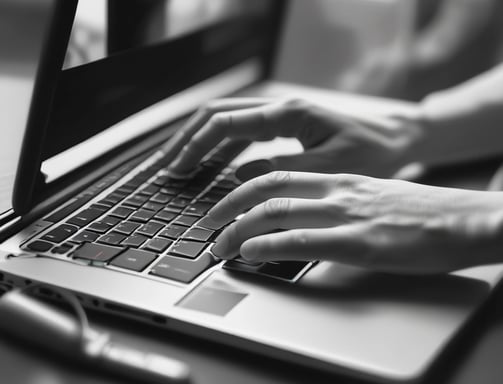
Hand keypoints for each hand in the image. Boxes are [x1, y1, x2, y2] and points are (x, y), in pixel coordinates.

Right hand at [168, 98, 421, 179]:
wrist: (397, 139)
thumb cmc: (372, 152)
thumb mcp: (329, 167)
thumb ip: (283, 170)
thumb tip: (238, 176)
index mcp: (287, 114)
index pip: (225, 124)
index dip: (196, 146)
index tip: (177, 168)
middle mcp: (279, 108)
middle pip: (217, 115)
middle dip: (188, 139)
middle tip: (168, 166)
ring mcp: (280, 116)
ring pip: (226, 122)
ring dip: (200, 142)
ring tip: (181, 166)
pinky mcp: (284, 127)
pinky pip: (243, 134)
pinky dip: (222, 149)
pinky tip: (212, 167)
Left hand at [207, 172, 502, 273]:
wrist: (462, 219)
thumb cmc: (417, 213)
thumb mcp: (369, 198)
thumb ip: (334, 202)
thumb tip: (302, 218)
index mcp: (338, 180)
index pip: (278, 175)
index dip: (242, 188)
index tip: (223, 204)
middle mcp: (336, 191)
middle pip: (267, 189)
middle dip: (228, 206)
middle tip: (206, 225)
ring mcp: (346, 215)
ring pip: (277, 212)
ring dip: (238, 229)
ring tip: (218, 245)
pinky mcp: (359, 243)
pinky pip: (303, 240)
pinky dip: (269, 246)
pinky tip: (250, 254)